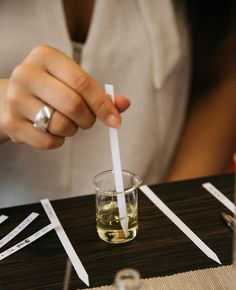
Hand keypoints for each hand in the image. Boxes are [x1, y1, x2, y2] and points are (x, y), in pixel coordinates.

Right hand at [0, 45, 129, 148]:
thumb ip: (98, 93)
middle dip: (88, 119)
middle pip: (73, 104)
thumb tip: (123, 104)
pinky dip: (58, 141)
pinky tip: (51, 131)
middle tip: (87, 121)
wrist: (9, 98)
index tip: (115, 120)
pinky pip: (48, 142)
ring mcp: (15, 99)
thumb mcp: (71, 82)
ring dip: (72, 130)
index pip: (82, 82)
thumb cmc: (48, 89)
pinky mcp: (11, 123)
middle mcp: (26, 73)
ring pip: (61, 125)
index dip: (103, 105)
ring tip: (65, 122)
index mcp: (45, 56)